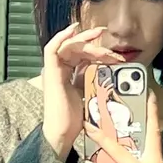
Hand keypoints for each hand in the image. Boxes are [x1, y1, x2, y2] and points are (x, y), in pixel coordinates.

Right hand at [41, 23, 123, 160]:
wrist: (63, 132)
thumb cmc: (75, 119)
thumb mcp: (89, 94)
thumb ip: (94, 81)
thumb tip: (109, 72)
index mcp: (68, 75)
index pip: (81, 56)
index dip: (96, 50)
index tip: (112, 51)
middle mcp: (59, 70)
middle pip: (76, 48)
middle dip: (93, 42)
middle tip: (106, 36)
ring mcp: (53, 70)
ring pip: (68, 46)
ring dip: (84, 40)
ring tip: (98, 34)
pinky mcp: (50, 72)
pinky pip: (52, 48)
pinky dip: (61, 37)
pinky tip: (74, 30)